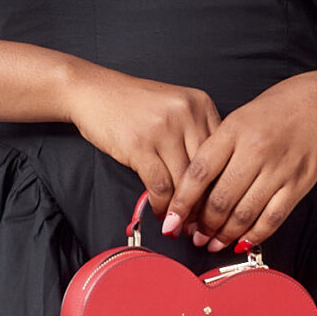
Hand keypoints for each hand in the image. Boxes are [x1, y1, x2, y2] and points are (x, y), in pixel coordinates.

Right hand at [64, 64, 221, 213]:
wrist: (94, 91)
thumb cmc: (134, 104)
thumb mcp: (175, 109)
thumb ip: (196, 135)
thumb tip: (212, 182)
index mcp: (201, 105)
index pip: (222, 153)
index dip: (221, 185)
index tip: (217, 207)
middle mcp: (187, 114)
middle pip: (207, 170)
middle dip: (204, 203)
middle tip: (200, 224)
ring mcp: (163, 128)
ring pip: (184, 181)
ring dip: (182, 209)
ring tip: (180, 223)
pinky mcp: (140, 144)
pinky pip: (160, 185)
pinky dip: (161, 204)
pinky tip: (160, 211)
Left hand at [164, 74, 316, 249]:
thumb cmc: (274, 111)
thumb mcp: (237, 119)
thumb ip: (215, 150)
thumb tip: (190, 190)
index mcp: (234, 131)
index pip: (199, 173)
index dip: (182, 202)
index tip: (171, 221)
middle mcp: (255, 150)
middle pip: (221, 199)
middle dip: (203, 225)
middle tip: (193, 236)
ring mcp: (279, 169)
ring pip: (244, 213)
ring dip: (224, 235)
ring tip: (212, 244)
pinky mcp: (298, 184)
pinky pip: (273, 218)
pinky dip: (255, 235)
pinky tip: (241, 243)